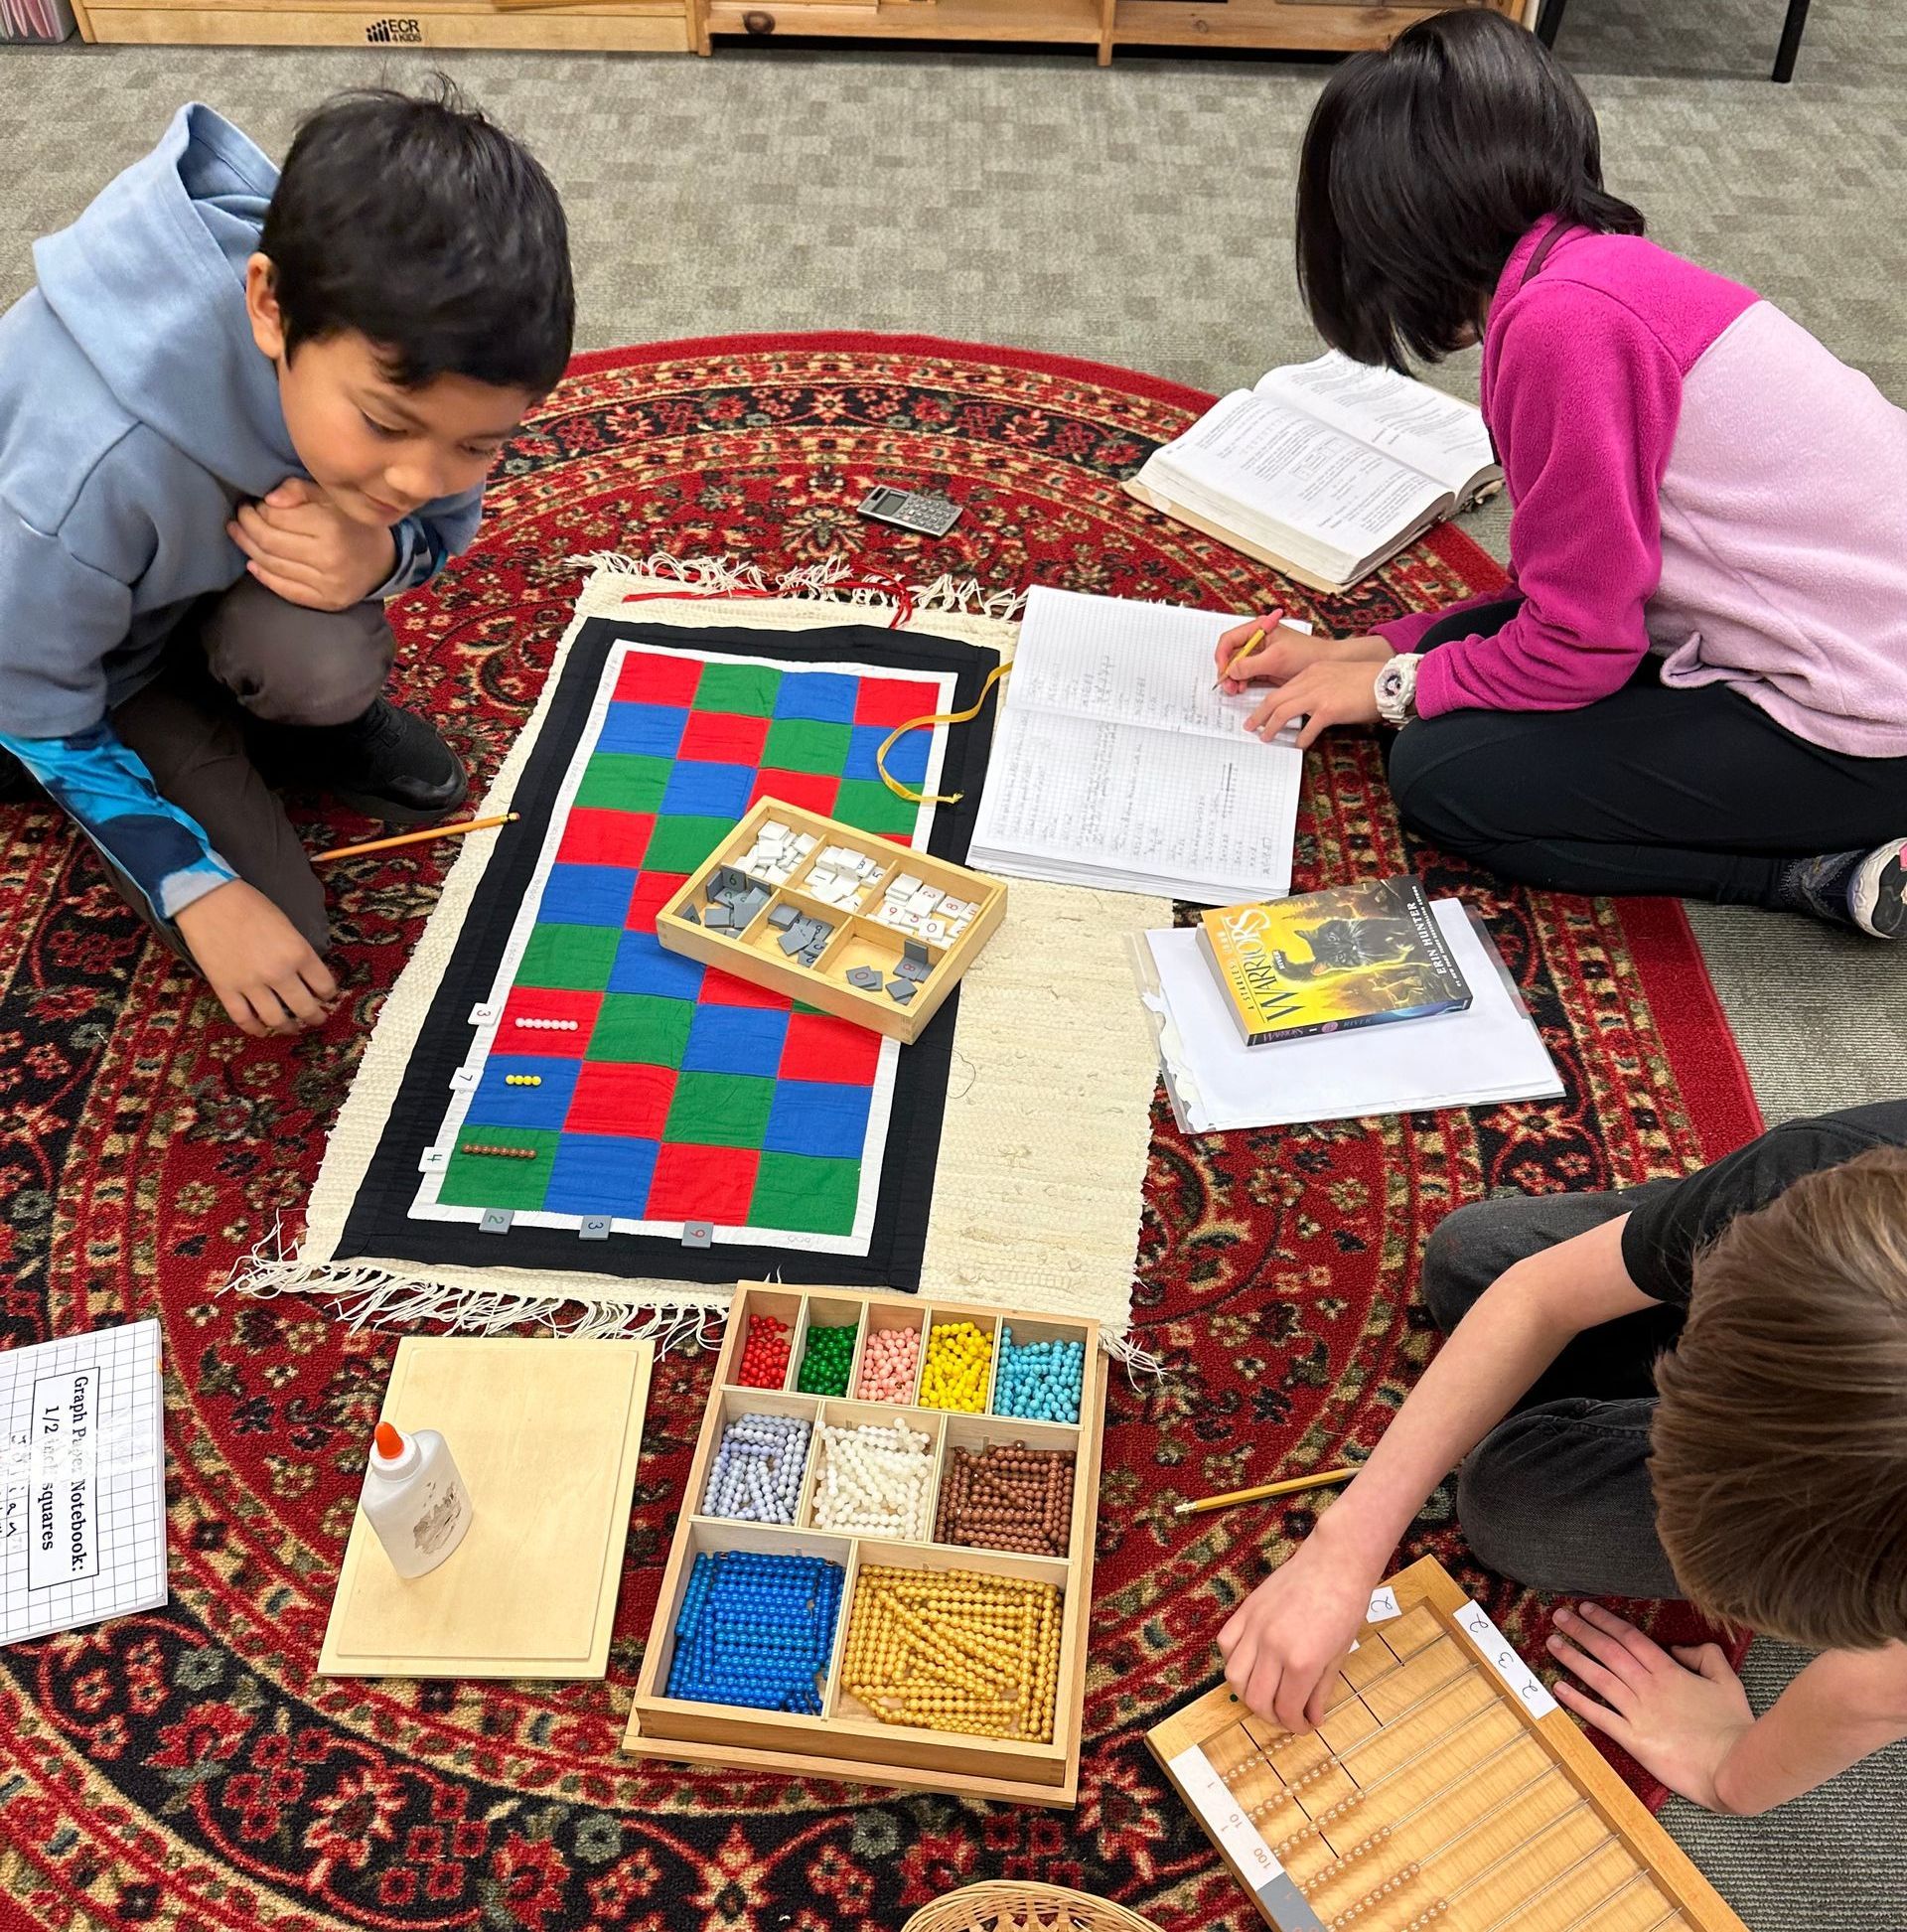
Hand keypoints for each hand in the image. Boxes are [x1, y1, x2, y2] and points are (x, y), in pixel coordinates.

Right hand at [175, 879, 339, 1038]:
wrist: (209, 899)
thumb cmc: (251, 905)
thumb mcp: (287, 925)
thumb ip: (298, 951)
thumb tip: (306, 974)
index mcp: (298, 953)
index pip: (324, 985)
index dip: (329, 994)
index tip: (327, 996)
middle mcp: (278, 973)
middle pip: (305, 1008)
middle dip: (315, 1017)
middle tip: (318, 1018)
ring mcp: (251, 985)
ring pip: (276, 1020)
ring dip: (288, 1028)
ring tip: (293, 1028)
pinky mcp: (225, 990)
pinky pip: (243, 1019)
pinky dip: (255, 1029)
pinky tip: (262, 1030)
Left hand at [228, 478, 396, 611]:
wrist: (384, 561)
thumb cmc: (353, 523)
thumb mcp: (332, 496)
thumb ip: (300, 489)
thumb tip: (268, 500)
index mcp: (331, 526)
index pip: (276, 517)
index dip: (257, 509)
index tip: (253, 503)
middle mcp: (328, 557)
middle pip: (269, 542)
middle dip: (247, 526)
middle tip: (240, 516)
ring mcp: (327, 584)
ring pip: (271, 565)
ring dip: (248, 548)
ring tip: (239, 533)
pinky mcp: (326, 601)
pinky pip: (284, 589)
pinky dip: (263, 575)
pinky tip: (253, 562)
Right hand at [1214, 619, 1388, 693]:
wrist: (1325, 665)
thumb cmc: (1306, 654)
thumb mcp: (1276, 658)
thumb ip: (1251, 664)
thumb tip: (1231, 670)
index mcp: (1258, 628)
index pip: (1229, 640)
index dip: (1222, 656)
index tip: (1223, 671)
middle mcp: (1256, 640)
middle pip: (1230, 654)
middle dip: (1227, 671)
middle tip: (1228, 686)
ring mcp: (1260, 655)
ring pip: (1236, 667)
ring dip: (1233, 679)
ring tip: (1235, 691)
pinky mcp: (1264, 668)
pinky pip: (1245, 676)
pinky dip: (1241, 684)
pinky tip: (1242, 690)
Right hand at [1217, 1531, 1377, 1733]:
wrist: (1335, 1562)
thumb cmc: (1346, 1607)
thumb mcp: (1339, 1656)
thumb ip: (1320, 1691)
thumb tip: (1311, 1718)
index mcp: (1301, 1662)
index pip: (1287, 1710)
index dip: (1296, 1725)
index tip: (1304, 1725)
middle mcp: (1272, 1647)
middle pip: (1256, 1699)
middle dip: (1271, 1716)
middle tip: (1286, 1715)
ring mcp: (1255, 1627)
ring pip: (1234, 1676)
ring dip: (1248, 1694)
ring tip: (1267, 1694)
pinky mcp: (1246, 1610)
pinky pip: (1226, 1644)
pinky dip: (1234, 1661)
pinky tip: (1252, 1663)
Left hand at [1243, 658, 1383, 748]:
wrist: (1389, 680)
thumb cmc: (1369, 680)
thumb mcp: (1337, 675)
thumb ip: (1321, 686)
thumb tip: (1310, 708)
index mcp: (1312, 671)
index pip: (1283, 688)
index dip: (1268, 702)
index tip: (1260, 712)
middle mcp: (1312, 680)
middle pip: (1275, 698)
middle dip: (1259, 714)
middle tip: (1250, 726)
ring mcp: (1319, 694)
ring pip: (1283, 712)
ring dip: (1271, 727)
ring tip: (1265, 738)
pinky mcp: (1329, 709)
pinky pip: (1308, 728)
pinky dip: (1301, 739)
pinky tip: (1299, 745)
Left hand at [1548, 1603, 1754, 1812]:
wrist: (1735, 1768)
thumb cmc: (1735, 1728)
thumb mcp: (1728, 1682)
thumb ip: (1706, 1657)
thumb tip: (1682, 1647)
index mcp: (1669, 1672)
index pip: (1630, 1638)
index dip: (1606, 1621)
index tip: (1586, 1609)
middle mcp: (1649, 1687)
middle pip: (1608, 1652)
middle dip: (1582, 1631)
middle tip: (1559, 1616)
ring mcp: (1639, 1713)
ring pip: (1599, 1678)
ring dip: (1573, 1658)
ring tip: (1553, 1643)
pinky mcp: (1635, 1740)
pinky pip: (1600, 1717)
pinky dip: (1578, 1702)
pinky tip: (1559, 1688)